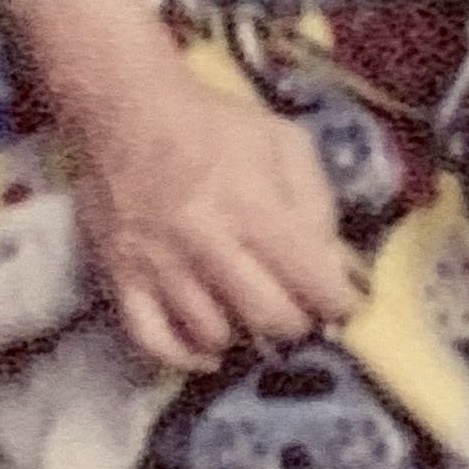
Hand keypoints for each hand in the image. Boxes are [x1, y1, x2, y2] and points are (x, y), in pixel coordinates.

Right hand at [68, 52, 360, 370]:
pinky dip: (184, 357)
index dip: (339, 303)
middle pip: (267, 317)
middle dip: (298, 323)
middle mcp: (208, 245)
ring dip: (245, 336)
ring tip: (256, 319)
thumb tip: (336, 264)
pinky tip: (208, 351)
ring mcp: (161, 268)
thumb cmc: (216, 124)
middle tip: (302, 314)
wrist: (128, 111)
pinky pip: (153, 342)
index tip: (346, 307)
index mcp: (253, 206)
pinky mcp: (122, 279)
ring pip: (215, 335)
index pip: (309, 278)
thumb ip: (316, 201)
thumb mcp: (284, 141)